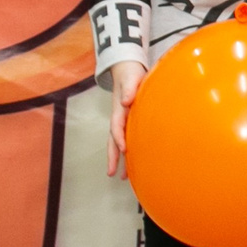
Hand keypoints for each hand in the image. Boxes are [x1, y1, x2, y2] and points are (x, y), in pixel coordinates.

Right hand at [106, 60, 145, 177]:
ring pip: (119, 143)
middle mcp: (119, 117)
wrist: (127, 69)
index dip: (119, 137)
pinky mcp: (130, 121)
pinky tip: (134, 163)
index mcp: (120, 108)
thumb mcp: (131, 78)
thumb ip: (129, 89)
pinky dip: (129, 151)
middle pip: (113, 140)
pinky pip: (128, 139)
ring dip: (120, 159)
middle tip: (112, 173)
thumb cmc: (131, 74)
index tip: (124, 148)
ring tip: (122, 177)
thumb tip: (127, 101)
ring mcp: (123, 120)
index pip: (117, 125)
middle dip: (113, 156)